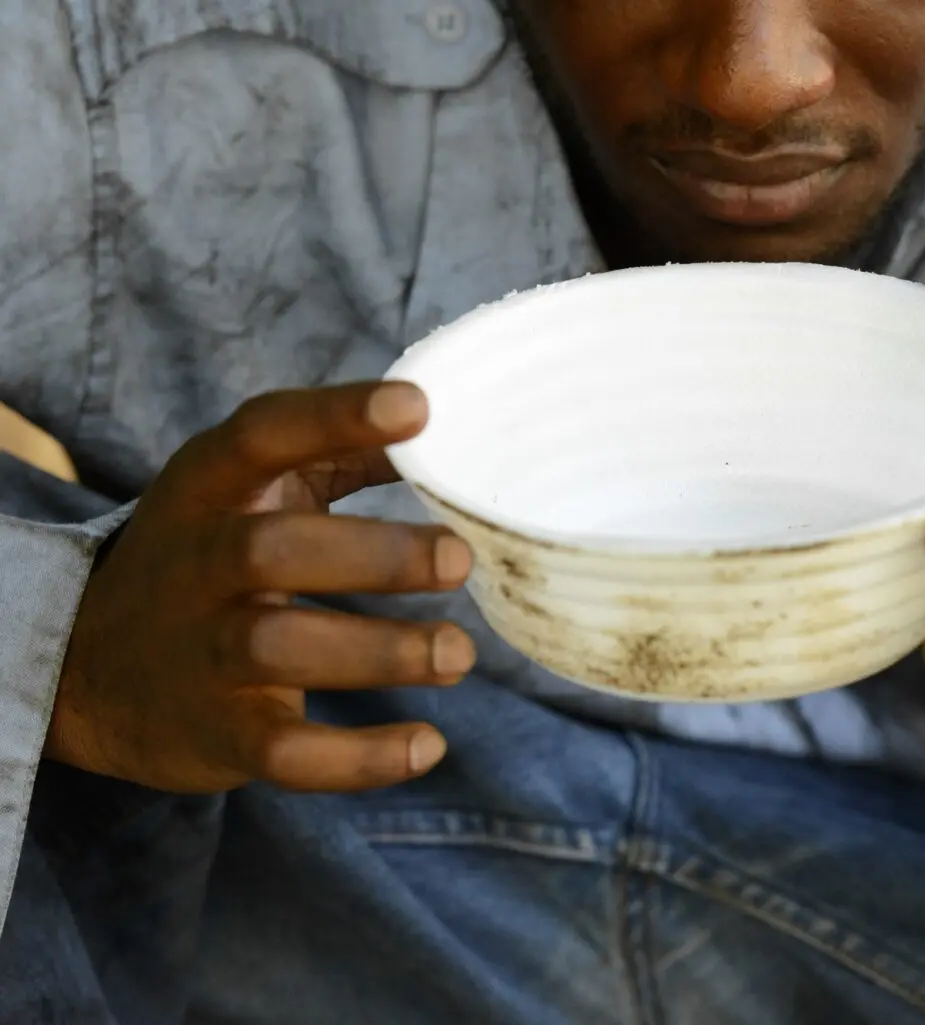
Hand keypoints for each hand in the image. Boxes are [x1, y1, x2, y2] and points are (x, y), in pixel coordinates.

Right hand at [46, 382, 476, 794]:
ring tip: (457, 654)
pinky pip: (286, 753)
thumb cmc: (212, 555)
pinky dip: (359, 759)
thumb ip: (341, 454)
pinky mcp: (216, 733)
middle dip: (375, 555)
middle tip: (460, 559)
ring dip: (381, 653)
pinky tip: (426, 744)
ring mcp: (201, 652)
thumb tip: (441, 421)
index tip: (418, 407)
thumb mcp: (254, 491)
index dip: (336, 416)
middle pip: (274, 550)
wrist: (91, 670)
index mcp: (210, 487)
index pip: (264, 435)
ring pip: (282, 650)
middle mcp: (198, 563)